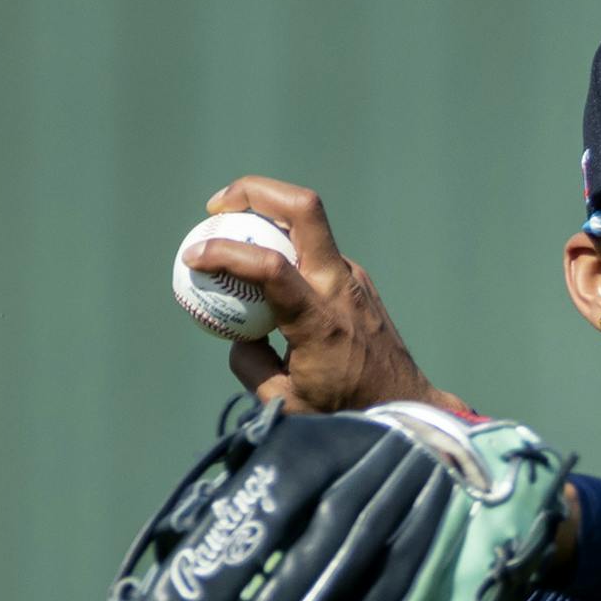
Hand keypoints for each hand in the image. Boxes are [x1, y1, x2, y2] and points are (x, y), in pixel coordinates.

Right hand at [186, 177, 459, 414]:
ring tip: (231, 230)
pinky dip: (283, 244)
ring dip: (267, 214)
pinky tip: (261, 266)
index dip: (226, 253)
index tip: (193, 258)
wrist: (406, 403)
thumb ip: (250, 365)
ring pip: (310, 223)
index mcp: (320, 321)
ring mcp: (353, 278)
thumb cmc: (346, 409)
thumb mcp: (285, 402)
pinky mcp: (358, 279)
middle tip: (216, 207)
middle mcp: (340, 288)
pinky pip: (314, 249)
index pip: (270, 266)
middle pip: (304, 208)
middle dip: (254, 191)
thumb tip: (234, 335)